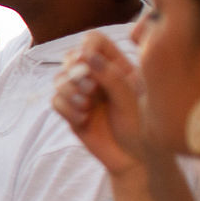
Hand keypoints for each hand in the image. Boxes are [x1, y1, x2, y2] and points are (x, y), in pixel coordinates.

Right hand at [53, 36, 145, 174]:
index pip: (94, 41)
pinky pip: (56, 102)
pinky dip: (66, 109)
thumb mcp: (131, 98)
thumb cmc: (143, 127)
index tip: (88, 59)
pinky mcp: (72, 113)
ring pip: (59, 80)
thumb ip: (110, 75)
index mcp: (117, 67)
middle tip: (90, 89)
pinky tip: (83, 119)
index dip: (87, 46)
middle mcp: (97, 78)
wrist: (136, 159)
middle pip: (71, 58)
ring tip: (86, 107)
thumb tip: (86, 56)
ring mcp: (83, 95)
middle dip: (75, 72)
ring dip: (69, 91)